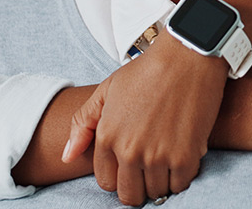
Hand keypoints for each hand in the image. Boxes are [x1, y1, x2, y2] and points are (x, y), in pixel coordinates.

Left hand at [63, 30, 228, 206]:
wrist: (186, 57)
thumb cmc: (146, 71)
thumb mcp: (107, 90)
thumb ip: (82, 124)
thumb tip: (66, 157)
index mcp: (108, 136)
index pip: (106, 181)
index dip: (118, 172)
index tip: (129, 159)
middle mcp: (129, 151)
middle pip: (129, 195)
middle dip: (136, 183)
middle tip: (147, 162)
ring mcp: (157, 157)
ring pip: (155, 193)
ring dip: (160, 178)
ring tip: (164, 152)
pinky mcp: (185, 158)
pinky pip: (180, 186)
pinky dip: (181, 174)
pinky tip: (179, 151)